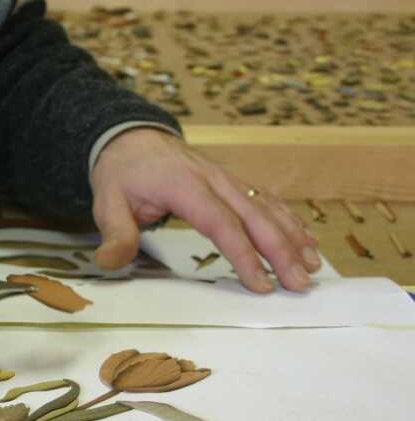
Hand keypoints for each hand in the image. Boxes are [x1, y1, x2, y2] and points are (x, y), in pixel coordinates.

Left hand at [90, 129, 320, 292]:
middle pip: (256, 216)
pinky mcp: (231, 182)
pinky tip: (304, 240)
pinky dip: (288, 221)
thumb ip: (114, 234)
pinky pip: (265, 200)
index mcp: (185, 186)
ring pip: (267, 207)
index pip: (221, 224)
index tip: (260, 284)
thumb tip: (108, 263)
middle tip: (300, 283)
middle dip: (282, 251)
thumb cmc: (121, 173)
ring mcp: (226, 179)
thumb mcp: (107, 202)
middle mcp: (213, 180)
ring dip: (292, 237)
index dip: (244, 255)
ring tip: (312, 266)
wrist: (130, 136)